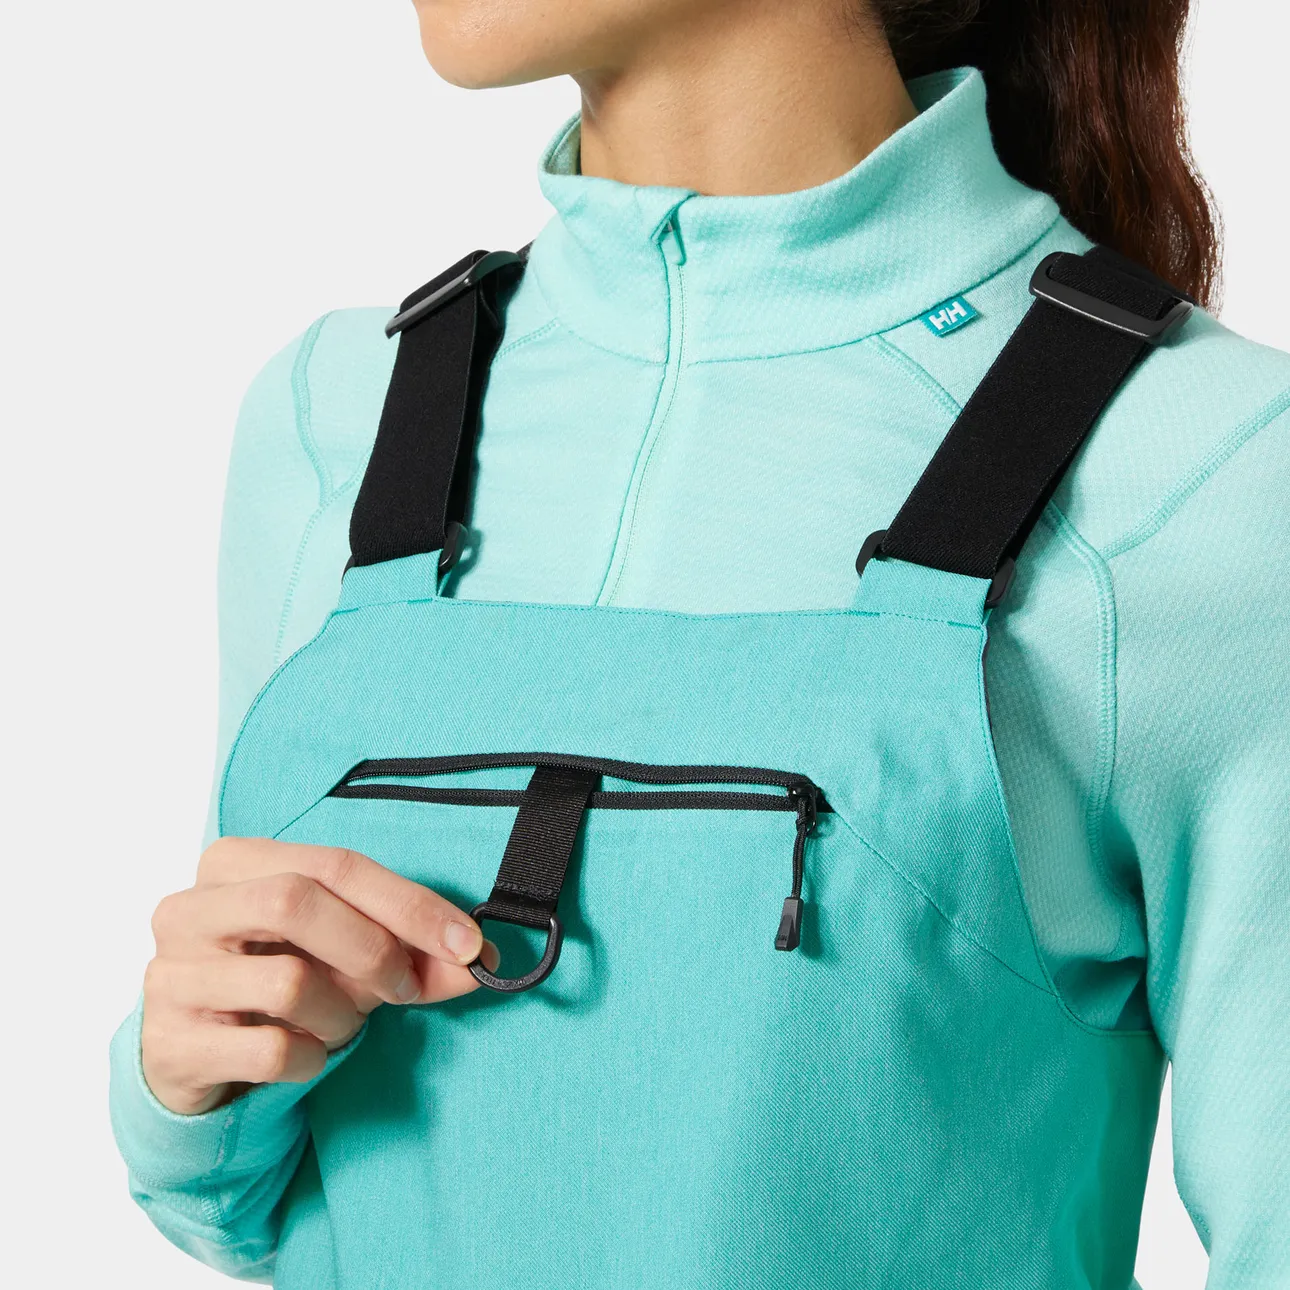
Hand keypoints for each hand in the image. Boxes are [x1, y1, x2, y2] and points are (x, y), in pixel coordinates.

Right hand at [141, 837, 498, 1114]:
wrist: (194, 1057)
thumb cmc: (277, 982)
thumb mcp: (344, 956)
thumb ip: (412, 954)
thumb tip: (482, 963)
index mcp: (235, 863)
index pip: (336, 865)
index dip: (410, 903)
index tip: (468, 943)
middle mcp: (189, 909)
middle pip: (297, 903)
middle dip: (373, 950)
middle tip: (404, 988)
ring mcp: (170, 975)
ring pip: (288, 981)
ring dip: (341, 1014)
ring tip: (337, 1024)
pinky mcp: (169, 1044)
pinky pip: (270, 1049)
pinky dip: (310, 1058)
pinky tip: (303, 1055)